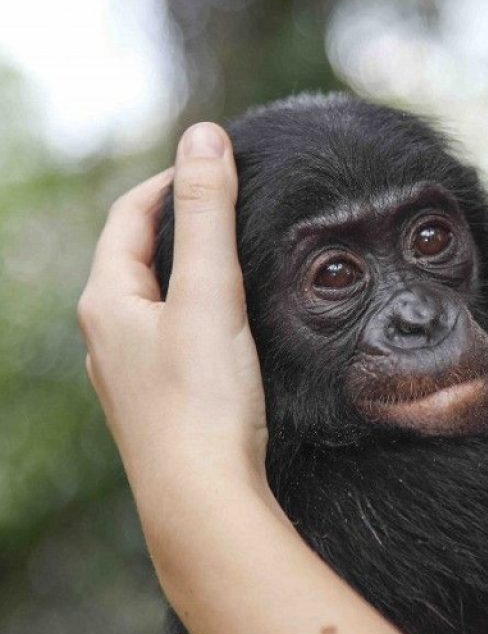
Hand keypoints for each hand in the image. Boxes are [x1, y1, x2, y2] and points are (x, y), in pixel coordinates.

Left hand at [79, 123, 266, 501]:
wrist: (203, 499)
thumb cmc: (203, 398)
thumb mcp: (209, 292)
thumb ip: (208, 213)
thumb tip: (205, 134)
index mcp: (107, 301)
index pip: (130, 215)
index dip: (171, 181)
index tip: (218, 165)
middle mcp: (106, 335)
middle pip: (136, 256)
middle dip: (179, 222)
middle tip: (232, 203)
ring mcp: (128, 373)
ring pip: (152, 299)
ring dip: (186, 268)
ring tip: (235, 257)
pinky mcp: (157, 402)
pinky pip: (168, 336)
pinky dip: (194, 311)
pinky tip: (227, 328)